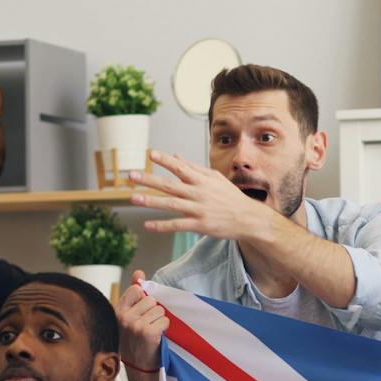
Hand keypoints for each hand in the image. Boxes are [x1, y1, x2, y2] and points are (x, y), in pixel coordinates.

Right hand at [116, 270, 167, 371]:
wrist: (140, 369)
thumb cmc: (136, 341)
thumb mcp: (130, 317)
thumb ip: (134, 293)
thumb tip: (139, 273)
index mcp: (117, 310)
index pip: (136, 290)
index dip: (144, 300)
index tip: (142, 314)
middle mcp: (123, 316)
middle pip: (150, 299)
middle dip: (154, 312)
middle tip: (147, 327)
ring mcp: (134, 325)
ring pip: (159, 310)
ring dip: (160, 321)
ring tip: (152, 334)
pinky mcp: (147, 332)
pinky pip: (165, 321)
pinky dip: (165, 330)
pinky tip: (157, 339)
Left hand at [129, 149, 277, 241]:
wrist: (248, 218)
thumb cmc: (230, 197)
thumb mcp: (215, 178)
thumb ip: (194, 167)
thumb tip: (176, 155)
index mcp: (202, 180)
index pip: (180, 167)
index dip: (165, 161)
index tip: (150, 154)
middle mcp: (199, 193)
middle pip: (170, 185)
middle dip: (149, 179)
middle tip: (131, 175)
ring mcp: (199, 210)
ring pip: (171, 204)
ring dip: (151, 201)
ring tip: (133, 198)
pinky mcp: (200, 225)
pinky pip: (178, 225)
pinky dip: (162, 225)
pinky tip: (148, 225)